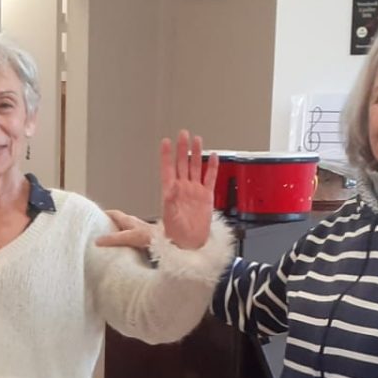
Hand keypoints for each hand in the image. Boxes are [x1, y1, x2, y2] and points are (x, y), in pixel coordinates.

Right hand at [95, 209, 155, 251]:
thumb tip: (97, 241)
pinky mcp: (142, 240)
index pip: (114, 213)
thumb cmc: (149, 237)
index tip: (95, 217)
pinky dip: (124, 244)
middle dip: (109, 226)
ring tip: (108, 244)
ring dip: (117, 236)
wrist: (165, 244)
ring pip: (124, 232)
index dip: (105, 214)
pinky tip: (121, 251)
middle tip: (99, 233)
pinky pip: (130, 240)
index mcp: (128, 220)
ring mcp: (138, 232)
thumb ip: (113, 239)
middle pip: (118, 223)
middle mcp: (133, 224)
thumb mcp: (127, 237)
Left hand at [159, 130, 219, 250]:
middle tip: (183, 134)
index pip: (167, 169)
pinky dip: (212, 167)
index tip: (165, 142)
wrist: (190, 243)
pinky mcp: (206, 196)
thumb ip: (171, 202)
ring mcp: (195, 191)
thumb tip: (171, 189)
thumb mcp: (170, 217)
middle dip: (182, 148)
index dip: (166, 155)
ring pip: (196, 167)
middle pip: (182, 163)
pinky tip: (213, 157)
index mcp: (171, 192)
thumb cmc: (176, 233)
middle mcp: (183, 188)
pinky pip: (210, 178)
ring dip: (196, 153)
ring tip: (197, 140)